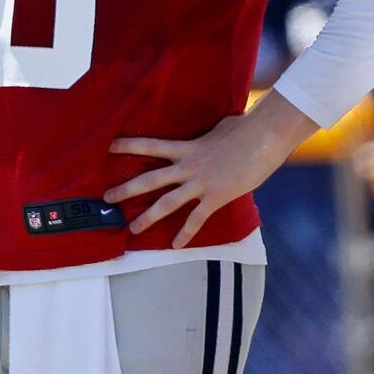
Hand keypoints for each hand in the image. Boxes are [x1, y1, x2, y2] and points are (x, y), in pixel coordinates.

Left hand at [107, 105, 302, 245]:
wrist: (267, 135)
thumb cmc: (247, 127)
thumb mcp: (219, 127)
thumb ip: (208, 136)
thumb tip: (211, 134)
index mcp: (187, 147)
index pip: (151, 145)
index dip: (129, 145)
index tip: (109, 146)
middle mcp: (188, 166)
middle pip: (149, 179)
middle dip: (126, 189)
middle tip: (106, 198)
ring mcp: (201, 183)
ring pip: (167, 203)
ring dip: (148, 217)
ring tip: (132, 228)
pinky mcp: (216, 196)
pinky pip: (197, 219)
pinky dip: (186, 233)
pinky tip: (176, 246)